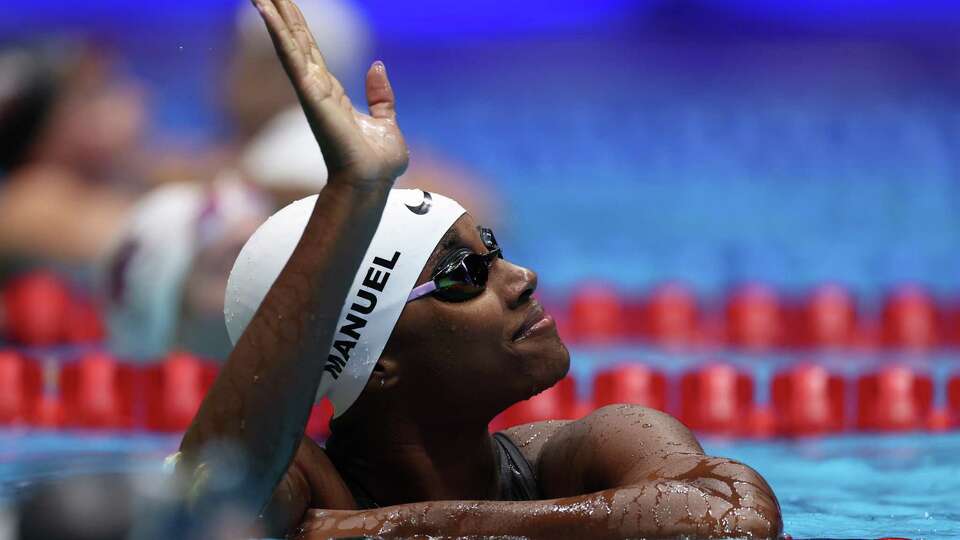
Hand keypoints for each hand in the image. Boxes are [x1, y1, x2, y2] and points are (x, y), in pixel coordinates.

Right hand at [253, 0, 408, 184]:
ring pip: (289, 43)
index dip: (297, 25)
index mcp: (331, 93)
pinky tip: (265, 10)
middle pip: (296, 40)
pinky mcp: (312, 95)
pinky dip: (279, 33)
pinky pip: (292, 57)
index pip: (310, 50)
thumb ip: (380, 95)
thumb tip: (377, 66)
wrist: (373, 183)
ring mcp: (311, 91)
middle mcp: (316, 88)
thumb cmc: (378, 163)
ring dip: (273, 16)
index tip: (284, 2)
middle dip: (281, 12)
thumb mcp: (387, 122)